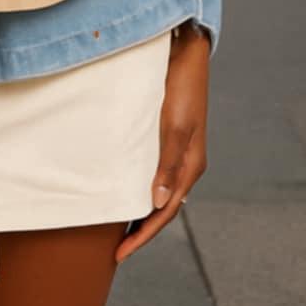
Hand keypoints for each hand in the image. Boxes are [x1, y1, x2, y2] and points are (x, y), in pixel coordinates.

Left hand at [114, 23, 208, 264]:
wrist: (185, 52)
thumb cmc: (181, 87)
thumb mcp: (176, 125)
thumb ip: (168, 163)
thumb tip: (160, 202)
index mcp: (191, 167)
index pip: (165, 214)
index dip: (143, 235)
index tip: (120, 253)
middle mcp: (185, 164)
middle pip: (162, 208)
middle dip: (141, 230)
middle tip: (114, 250)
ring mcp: (175, 152)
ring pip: (156, 192)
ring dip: (139, 210)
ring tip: (116, 227)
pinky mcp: (165, 138)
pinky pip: (150, 172)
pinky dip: (137, 187)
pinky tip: (121, 188)